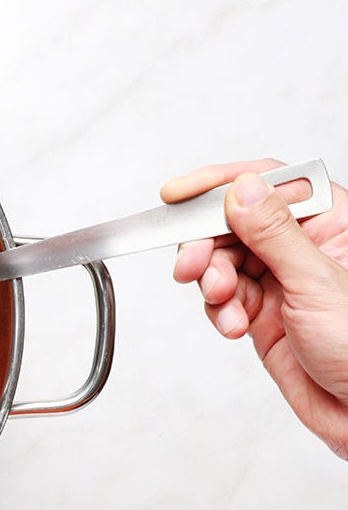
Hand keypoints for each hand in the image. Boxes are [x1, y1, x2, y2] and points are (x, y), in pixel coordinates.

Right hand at [164, 159, 347, 458]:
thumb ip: (273, 233)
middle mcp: (302, 245)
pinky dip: (219, 312)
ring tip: (224, 304)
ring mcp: (280, 279)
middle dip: (206, 246)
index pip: (267, 183)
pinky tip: (234, 326)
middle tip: (191, 267)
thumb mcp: (316, 281)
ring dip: (212, 284)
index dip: (220, 185)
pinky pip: (222, 299)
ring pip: (222, 262)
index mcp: (331, 221)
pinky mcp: (261, 311)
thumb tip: (240, 191)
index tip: (178, 195)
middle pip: (233, 224)